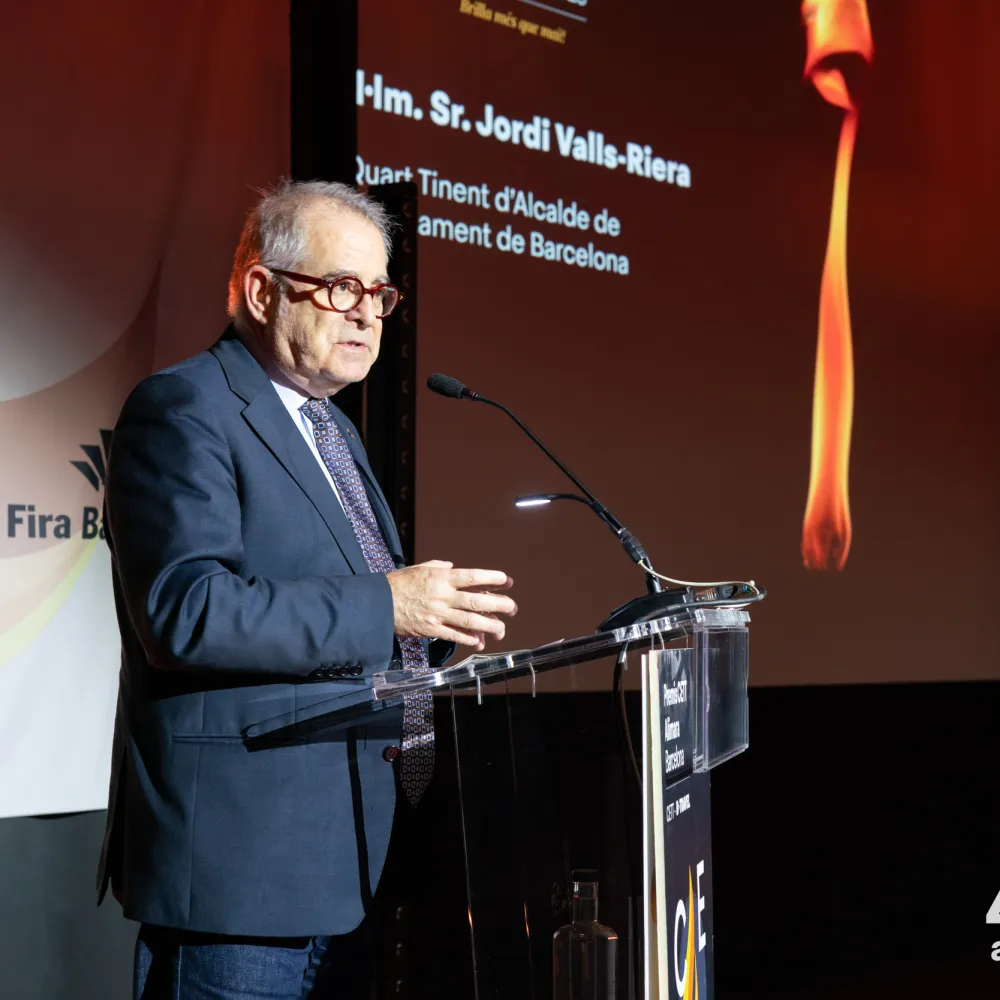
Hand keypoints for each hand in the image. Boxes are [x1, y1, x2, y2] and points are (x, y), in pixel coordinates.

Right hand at [387, 560, 516, 647]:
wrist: (378, 603)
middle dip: (499, 605)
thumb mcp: (421, 567)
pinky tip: (479, 640)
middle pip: (477, 601)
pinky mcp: (430, 630)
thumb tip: (456, 568)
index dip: (493, 578)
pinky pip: (454, 635)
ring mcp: (438, 614)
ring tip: (502, 629)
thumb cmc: (400, 583)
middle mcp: (443, 595)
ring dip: (489, 626)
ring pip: (470, 621)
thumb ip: (441, 567)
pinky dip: (468, 639)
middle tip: (512, 608)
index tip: (507, 581)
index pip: (473, 576)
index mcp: (442, 577)